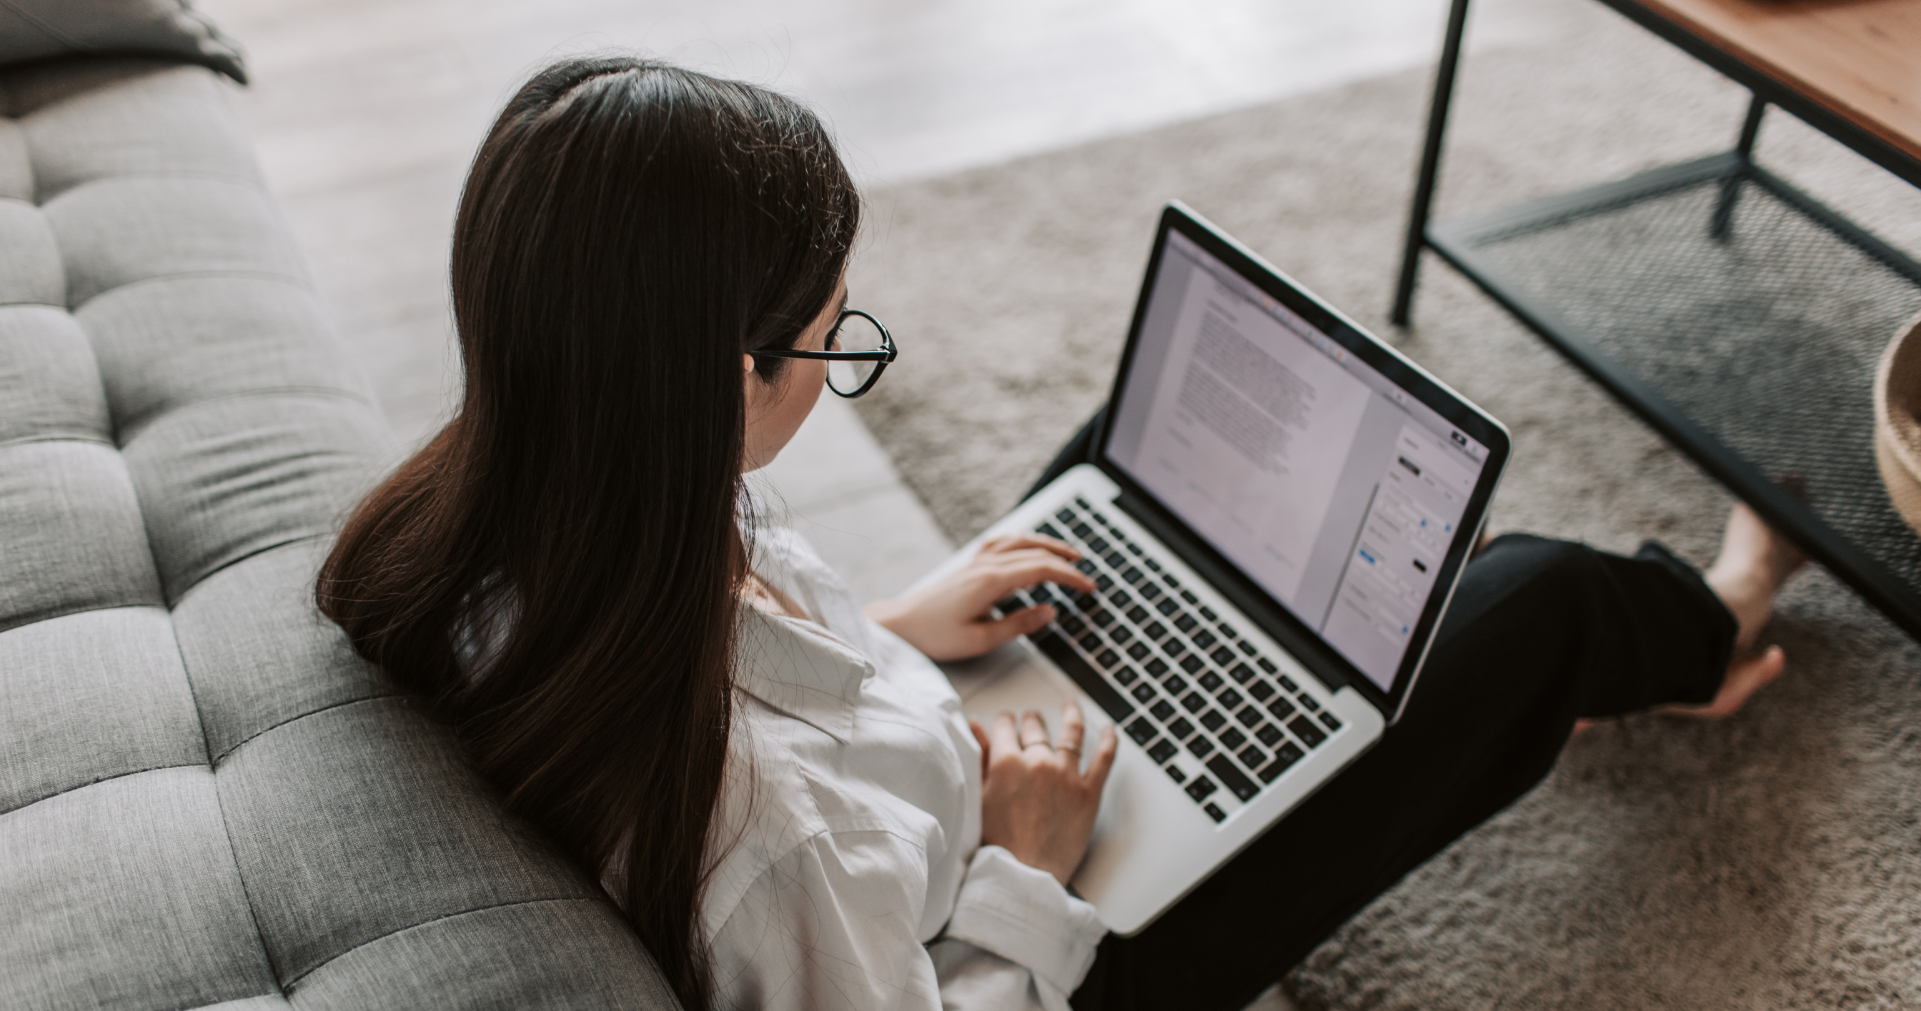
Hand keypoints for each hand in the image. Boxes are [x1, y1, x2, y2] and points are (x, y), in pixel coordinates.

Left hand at [865, 534, 1095, 661]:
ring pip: (1019, 542)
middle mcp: (985, 565)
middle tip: (1087, 575)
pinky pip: (1002, 543)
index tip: (1089, 587)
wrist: (901, 625)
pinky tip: (1028, 546)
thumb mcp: (981, 639)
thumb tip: (1050, 611)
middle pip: (1035, 552)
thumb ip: (1019, 624)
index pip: (1042, 569)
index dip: (1070, 577)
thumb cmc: (936, 635)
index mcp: (991, 581)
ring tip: (1068, 553)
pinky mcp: (969, 566)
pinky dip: (1023, 541)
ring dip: (1047, 544)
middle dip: (1066, 561)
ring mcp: (976, 562)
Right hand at [972, 700, 1117, 885]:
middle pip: (1036, 728)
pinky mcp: (1089, 793)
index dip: (1004, 723)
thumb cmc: (996, 845)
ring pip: (1072, 733)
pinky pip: (1104, 759)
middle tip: (1031, 719)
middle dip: (1031, 721)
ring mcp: (1067, 775)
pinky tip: (1110, 730)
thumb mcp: (978, 797)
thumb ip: (978, 758)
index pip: (1005, 727)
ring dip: (1071, 715)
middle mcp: (1038, 761)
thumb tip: (975, 727)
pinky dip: (1110, 741)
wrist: (1023, 877)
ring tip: (1070, 707)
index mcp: (1006, 762)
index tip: (1005, 723)